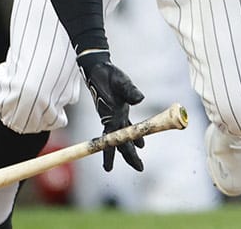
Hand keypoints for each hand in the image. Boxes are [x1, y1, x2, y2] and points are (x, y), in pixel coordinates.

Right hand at [78, 54, 144, 171]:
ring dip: (131, 148)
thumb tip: (140, 99)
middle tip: (140, 168)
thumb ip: (130, 91)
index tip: (108, 170)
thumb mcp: (122, 82)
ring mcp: (115, 116)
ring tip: (139, 158)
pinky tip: (141, 142)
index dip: (110, 155)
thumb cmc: (109, 75)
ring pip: (124, 137)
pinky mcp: (119, 111)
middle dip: (130, 156)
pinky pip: (127, 128)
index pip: (112, 141)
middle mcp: (112, 120)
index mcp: (111, 117)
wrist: (99, 69)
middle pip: (121, 143)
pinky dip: (135, 136)